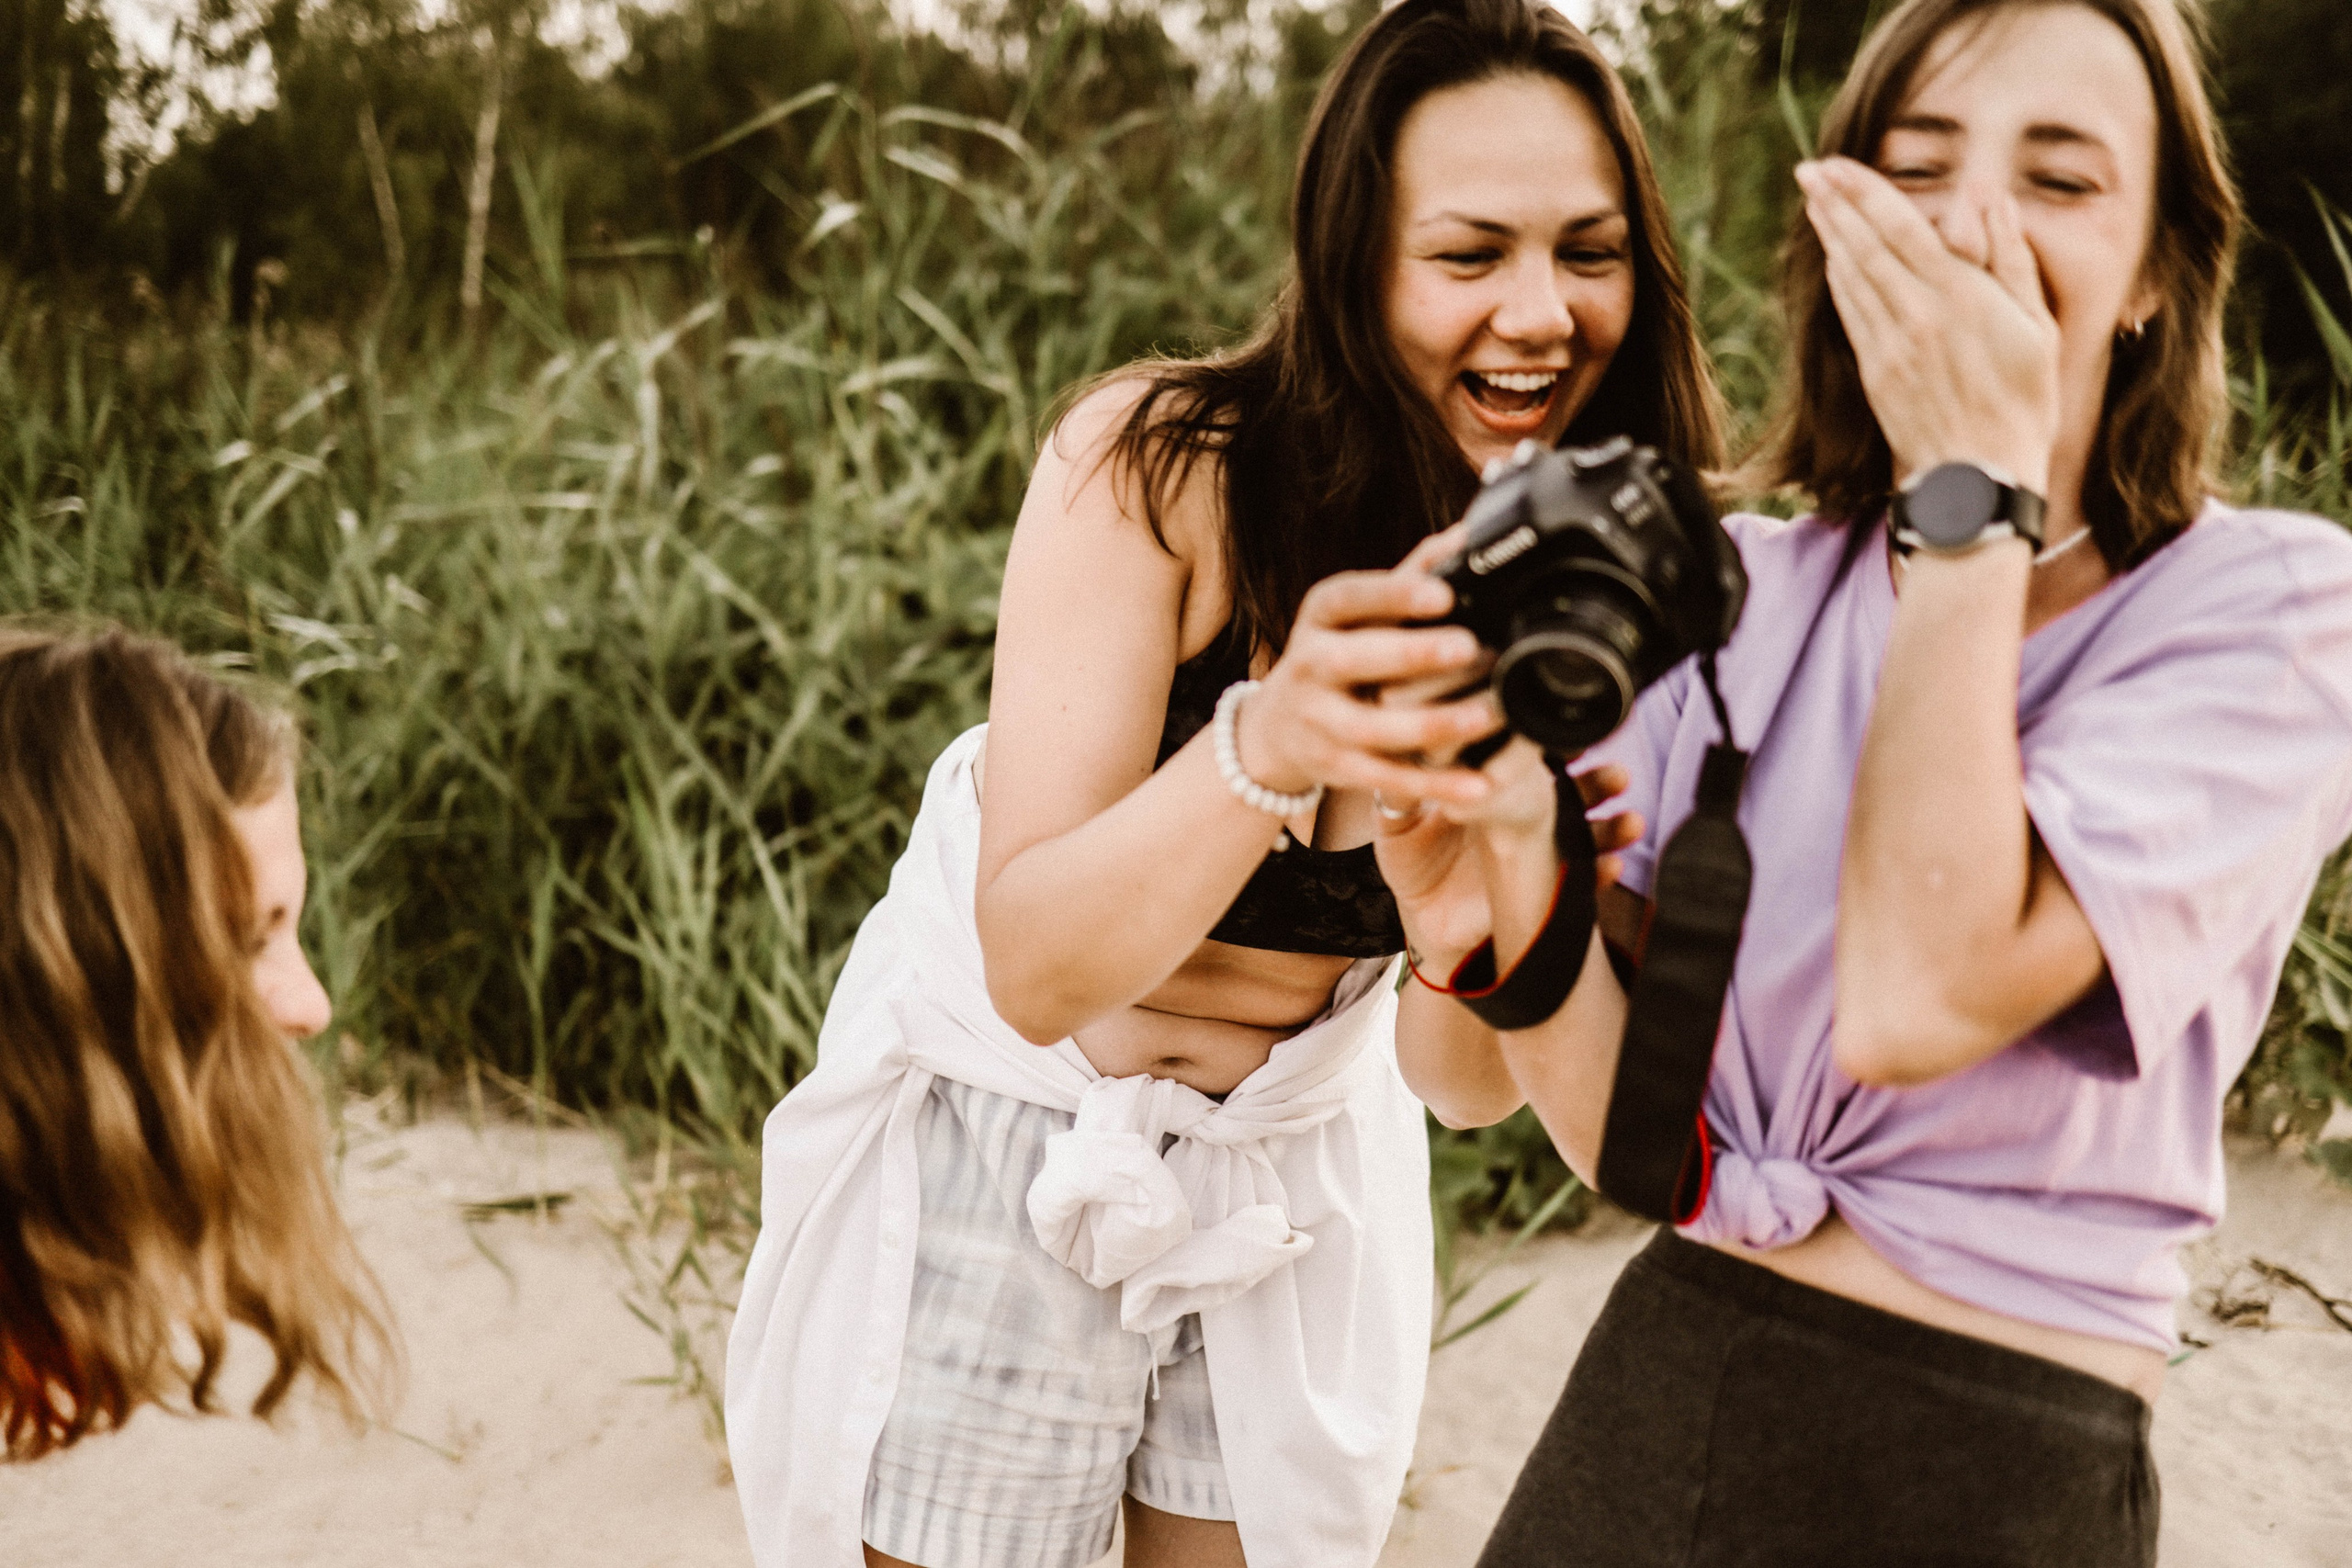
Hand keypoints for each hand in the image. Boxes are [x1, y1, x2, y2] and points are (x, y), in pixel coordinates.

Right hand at [1237, 556, 1498, 808]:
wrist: (1275, 727)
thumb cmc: (1334, 655)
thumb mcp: (1356, 613)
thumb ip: (1410, 575)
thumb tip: (1466, 534)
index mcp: (1320, 616)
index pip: (1350, 598)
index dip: (1394, 595)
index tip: (1443, 592)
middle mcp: (1309, 664)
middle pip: (1355, 660)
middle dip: (1411, 655)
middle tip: (1470, 648)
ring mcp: (1318, 720)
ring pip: (1374, 726)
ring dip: (1433, 722)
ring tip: (1487, 715)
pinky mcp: (1334, 768)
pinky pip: (1388, 777)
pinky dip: (1435, 783)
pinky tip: (1479, 783)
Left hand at [1375, 741, 1643, 972]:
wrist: (1426, 923)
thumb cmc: (1411, 864)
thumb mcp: (1398, 827)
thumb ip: (1400, 797)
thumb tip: (1403, 760)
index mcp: (1490, 787)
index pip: (1528, 759)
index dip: (1553, 747)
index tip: (1573, 738)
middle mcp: (1523, 813)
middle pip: (1572, 789)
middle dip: (1599, 781)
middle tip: (1618, 776)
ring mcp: (1540, 851)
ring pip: (1588, 831)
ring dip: (1614, 825)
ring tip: (1631, 823)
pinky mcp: (1546, 891)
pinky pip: (1583, 882)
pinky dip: (1601, 875)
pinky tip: (1612, 869)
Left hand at [1796, 157, 2059, 494]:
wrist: (1980, 478)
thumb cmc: (2023, 402)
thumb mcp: (2036, 326)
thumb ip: (2009, 257)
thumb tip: (1988, 196)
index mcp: (1959, 297)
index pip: (1900, 228)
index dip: (1863, 193)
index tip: (1836, 166)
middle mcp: (1916, 315)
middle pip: (1864, 246)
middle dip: (1833, 204)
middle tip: (1808, 171)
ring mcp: (1889, 345)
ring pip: (1850, 277)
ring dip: (1829, 235)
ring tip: (1814, 201)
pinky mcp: (1874, 372)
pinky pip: (1850, 313)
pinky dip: (1837, 279)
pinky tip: (1831, 259)